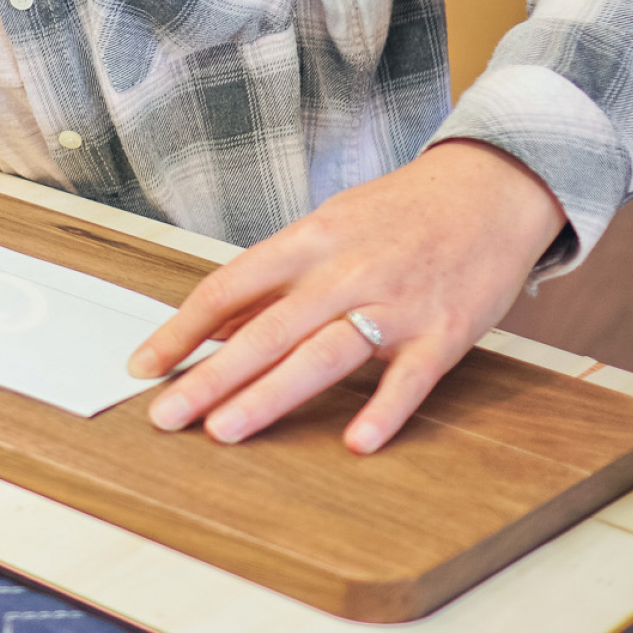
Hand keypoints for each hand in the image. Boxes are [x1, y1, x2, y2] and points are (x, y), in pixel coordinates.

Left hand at [127, 139, 566, 453]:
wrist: (490, 190)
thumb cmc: (399, 213)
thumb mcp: (327, 228)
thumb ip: (275, 280)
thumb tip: (219, 330)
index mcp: (308, 240)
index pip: (228, 288)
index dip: (181, 329)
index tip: (143, 366)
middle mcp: (345, 270)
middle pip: (266, 329)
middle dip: (210, 376)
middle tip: (165, 415)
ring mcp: (395, 303)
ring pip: (323, 354)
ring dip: (270, 395)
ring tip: (225, 430)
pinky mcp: (444, 332)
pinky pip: (410, 378)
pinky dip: (384, 411)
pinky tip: (355, 443)